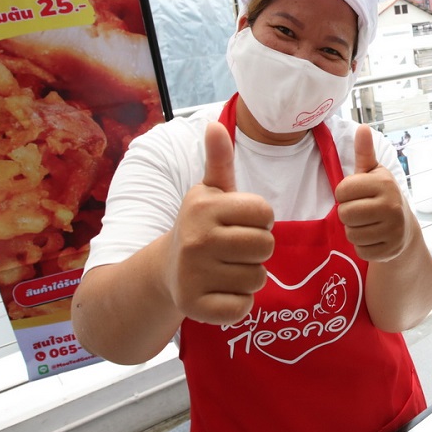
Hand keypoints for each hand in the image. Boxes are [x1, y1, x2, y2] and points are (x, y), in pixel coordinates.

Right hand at [166, 122, 272, 324]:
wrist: (165, 270)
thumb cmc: (200, 226)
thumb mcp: (209, 192)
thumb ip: (219, 160)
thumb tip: (214, 125)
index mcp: (204, 206)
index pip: (265, 213)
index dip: (260, 219)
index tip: (240, 223)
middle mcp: (197, 239)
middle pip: (265, 245)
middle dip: (258, 249)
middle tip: (236, 249)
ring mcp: (194, 275)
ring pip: (257, 277)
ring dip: (249, 276)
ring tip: (227, 268)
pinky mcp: (195, 307)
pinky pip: (243, 306)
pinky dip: (239, 302)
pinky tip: (222, 291)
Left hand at [336, 125, 410, 262]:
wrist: (405, 228)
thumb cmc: (382, 196)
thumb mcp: (373, 173)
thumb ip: (364, 153)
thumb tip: (362, 127)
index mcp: (384, 183)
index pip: (342, 191)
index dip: (343, 194)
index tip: (355, 195)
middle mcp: (392, 205)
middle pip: (345, 213)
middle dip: (347, 213)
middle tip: (360, 211)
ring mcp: (393, 230)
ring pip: (351, 234)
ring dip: (354, 230)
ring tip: (367, 224)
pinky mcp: (391, 250)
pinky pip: (360, 250)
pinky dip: (363, 246)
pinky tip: (373, 237)